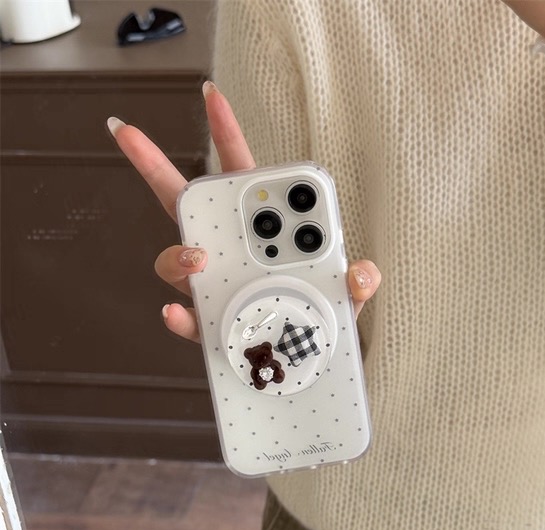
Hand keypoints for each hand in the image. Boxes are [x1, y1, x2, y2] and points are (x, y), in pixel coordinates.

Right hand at [107, 82, 380, 342]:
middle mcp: (229, 253)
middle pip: (185, 206)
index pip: (241, 176)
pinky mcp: (212, 327)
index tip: (210, 94)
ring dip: (178, 255)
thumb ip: (357, 281)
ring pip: (177, 263)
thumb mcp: (346, 295)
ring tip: (198, 257)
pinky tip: (179, 315)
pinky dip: (181, 319)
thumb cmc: (325, 319)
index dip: (225, 133)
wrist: (313, 367)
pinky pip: (189, 320)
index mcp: (262, 232)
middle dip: (153, 165)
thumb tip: (362, 273)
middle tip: (127, 133)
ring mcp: (215, 288)